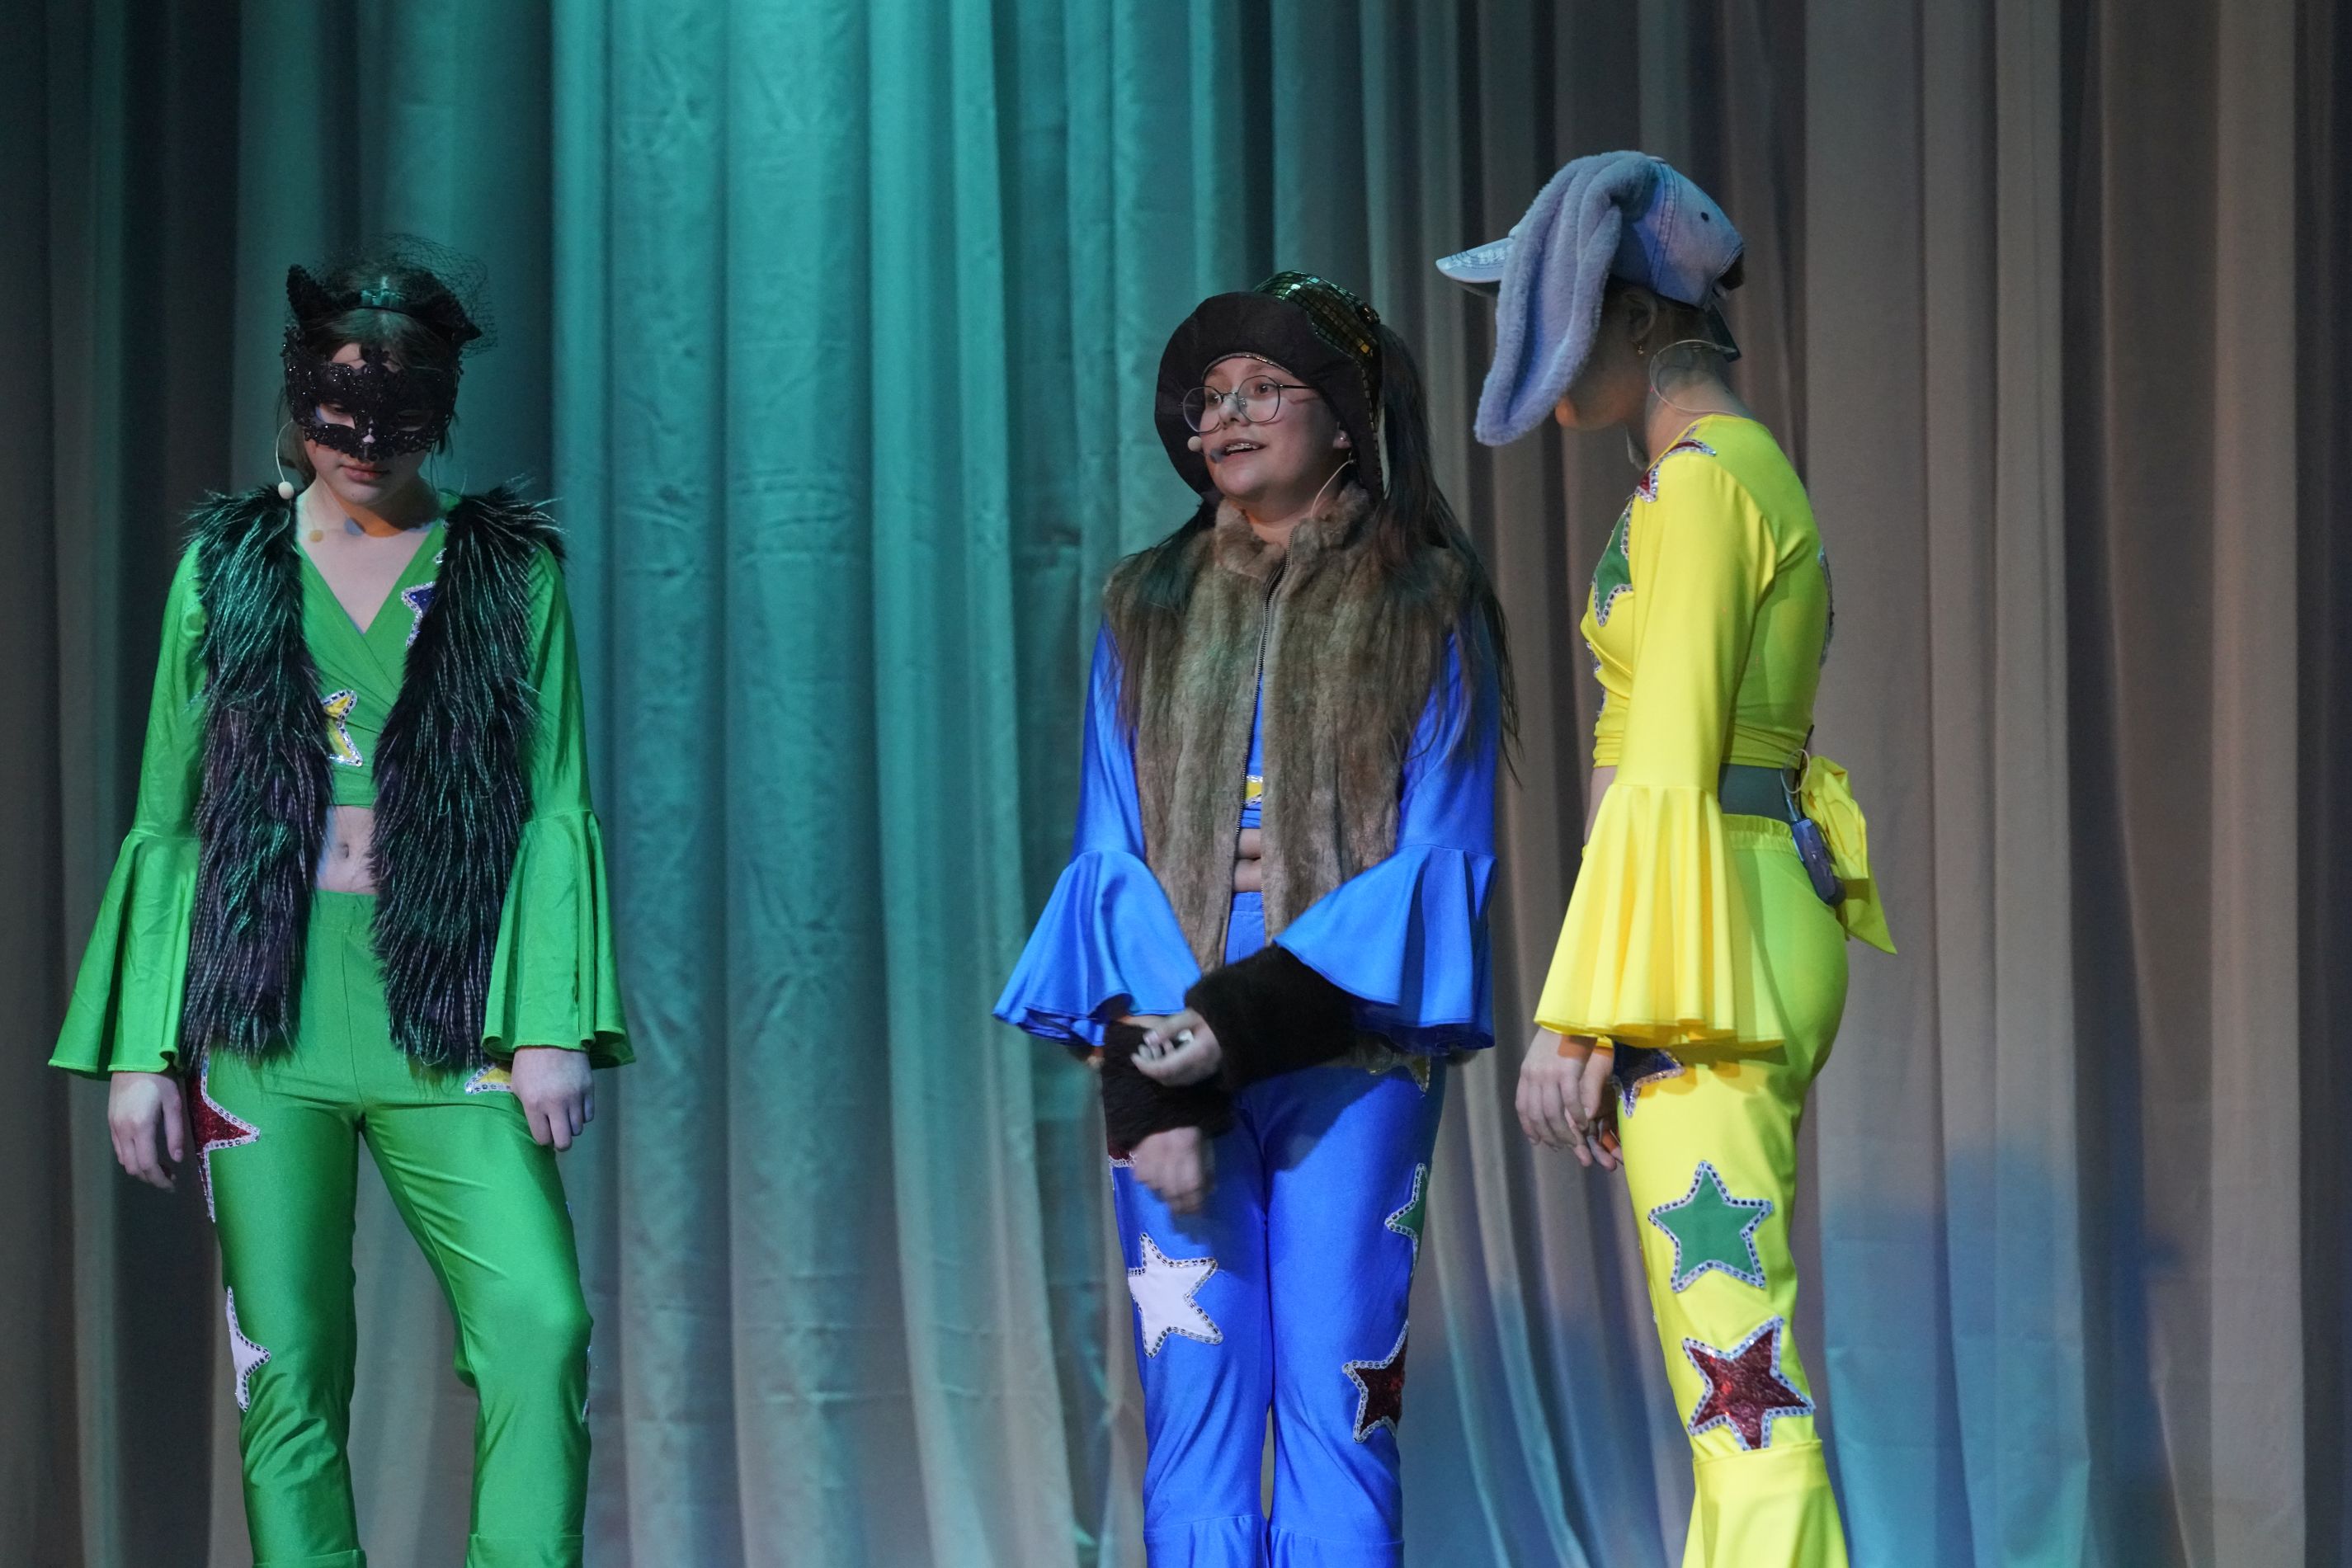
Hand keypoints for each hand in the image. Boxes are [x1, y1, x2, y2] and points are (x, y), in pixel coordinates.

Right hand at [108, 1071, 185, 1190]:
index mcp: (141, 1127)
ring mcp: (113, 1127)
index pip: (147, 1164)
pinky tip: (146, 1155)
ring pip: (124, 1160)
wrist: (134, 1060)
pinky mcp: (110, 1122)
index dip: (160, 1179)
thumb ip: (175, 1133)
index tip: (173, 1185)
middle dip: (151, 1178)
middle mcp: (123, 1131)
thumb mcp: (174, 1104)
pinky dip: (131, 1159)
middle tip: (170, 1179)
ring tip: (161, 1169)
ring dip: (140, 1170)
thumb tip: (177, 1159)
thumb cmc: (160, 1079)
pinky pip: (118, 1149)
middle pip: (133, 1167)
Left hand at [511, 1047, 594, 1150]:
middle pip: (564, 1141)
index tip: (543, 1131)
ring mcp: (575, 1098)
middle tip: (557, 1134)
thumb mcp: (518, 1086)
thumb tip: (539, 1126)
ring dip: (571, 1126)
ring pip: (578, 1129)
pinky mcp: (589, 1089)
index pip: (543, 1139)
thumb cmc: (529, 1063)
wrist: (552, 1036)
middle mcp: (556, 1105)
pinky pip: (589, 1115)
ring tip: (565, 1115)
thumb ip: (527, 1109)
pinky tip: (575, 1106)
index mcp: (534, 1105)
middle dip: (560, 1142)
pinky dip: (582, 1115)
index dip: (543, 1138)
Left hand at [1125, 1010, 1222, 1086]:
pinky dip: (1172, 1067)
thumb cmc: (1218, 1013)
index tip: (1134, 1055)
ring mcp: (1207, 1071)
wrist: (1245, 1020)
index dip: (1145, 1066)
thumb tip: (1147, 1040)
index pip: (1164, 1070)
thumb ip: (1169, 1027)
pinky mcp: (1209, 1070)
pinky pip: (1186, 1076)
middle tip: (1142, 1050)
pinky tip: (1169, 1048)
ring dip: (1161, 1068)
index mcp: (1197, 1054)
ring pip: (1177, 1080)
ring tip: (1153, 1047)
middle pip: (1168, 1079)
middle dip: (1151, 1067)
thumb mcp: (1192, 1014)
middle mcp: (1202, 1068)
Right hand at [1130, 1125, 1213, 1212]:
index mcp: (1187, 1148)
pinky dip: (1148, 1181)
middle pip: (1172, 1191)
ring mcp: (1148, 1154)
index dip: (1195, 1203)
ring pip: (1154, 1185)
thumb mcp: (1205, 1139)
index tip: (1200, 1212)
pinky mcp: (1135, 1151)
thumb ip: (1207, 1164)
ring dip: (1163, 1193)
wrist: (1164, 1096)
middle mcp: (1166, 1155)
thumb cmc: (1191, 1117)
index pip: (1192, 1186)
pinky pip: (1140, 1175)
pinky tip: (1154, 1179)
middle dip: (1180, 1206)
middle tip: (1184, 1212)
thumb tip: (1209, 1189)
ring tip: (1170, 1195)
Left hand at [1516, 1029, 1619, 1169]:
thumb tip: (1542, 1099)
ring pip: (1553, 1113)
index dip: (1530, 1127)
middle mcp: (1534, 1076)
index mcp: (1526, 1073)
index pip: (1523, 1108)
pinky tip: (1584, 1123)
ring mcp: (1549, 1075)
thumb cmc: (1559, 1036)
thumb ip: (1538, 1077)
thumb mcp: (1541, 1057)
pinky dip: (1577, 1117)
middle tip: (1560, 1146)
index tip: (1538, 1141)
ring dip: (1564, 1131)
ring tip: (1574, 1141)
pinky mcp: (1567, 1072)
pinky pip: (1571, 1103)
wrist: (1570, 1016)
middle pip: (1537, 1115)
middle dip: (1548, 1135)